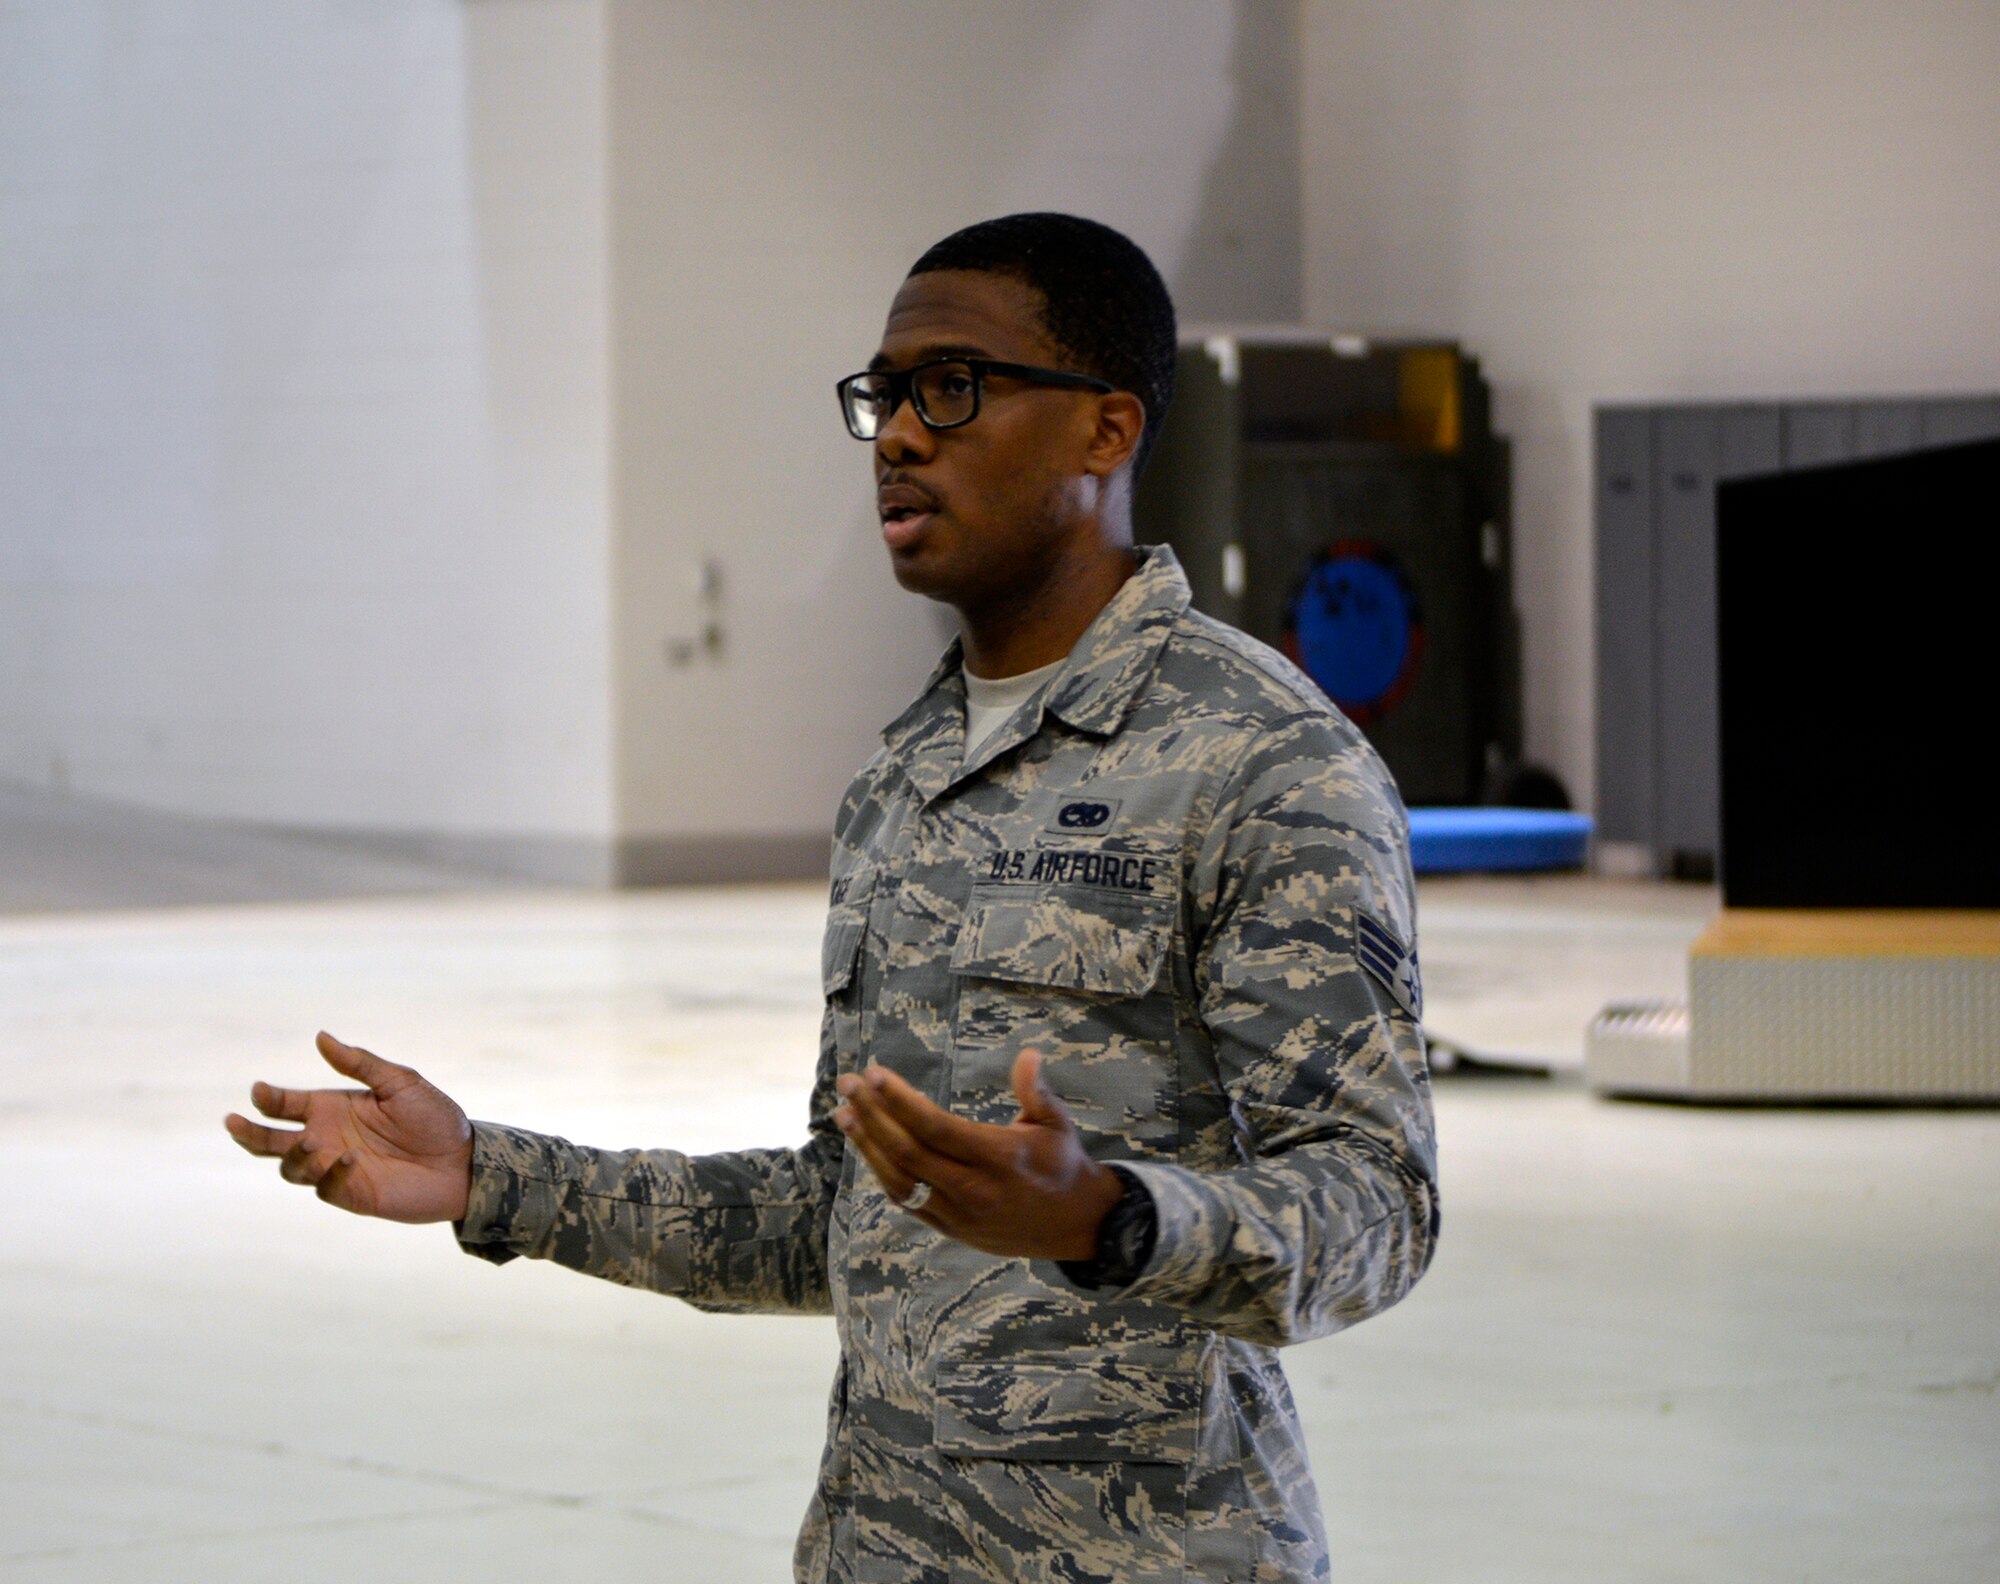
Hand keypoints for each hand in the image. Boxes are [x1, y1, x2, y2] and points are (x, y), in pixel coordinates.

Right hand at [224, 1031, 473, 1222]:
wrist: (464, 1160)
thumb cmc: (435, 1118)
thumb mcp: (400, 1082)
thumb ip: (359, 1063)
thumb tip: (320, 1036)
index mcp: (333, 1108)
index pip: (286, 1104)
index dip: (268, 1099)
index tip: (258, 1091)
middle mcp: (327, 1138)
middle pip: (271, 1140)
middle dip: (248, 1133)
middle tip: (231, 1123)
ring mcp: (334, 1168)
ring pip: (289, 1167)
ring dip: (293, 1154)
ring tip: (313, 1141)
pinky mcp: (350, 1193)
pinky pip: (324, 1187)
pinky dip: (329, 1173)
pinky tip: (349, 1158)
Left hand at [832, 1049, 1122, 1260]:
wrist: (1075, 1225)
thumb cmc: (1063, 1164)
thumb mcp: (1058, 1124)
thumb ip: (1037, 1091)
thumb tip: (1027, 1055)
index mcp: (999, 1159)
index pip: (936, 1127)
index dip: (900, 1101)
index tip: (874, 1073)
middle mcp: (974, 1189)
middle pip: (908, 1152)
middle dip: (872, 1114)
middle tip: (848, 1083)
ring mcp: (958, 1214)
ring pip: (899, 1180)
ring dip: (867, 1144)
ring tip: (843, 1113)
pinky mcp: (950, 1228)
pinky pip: (907, 1201)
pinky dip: (882, 1172)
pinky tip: (867, 1146)